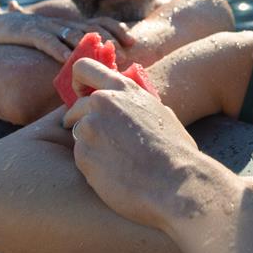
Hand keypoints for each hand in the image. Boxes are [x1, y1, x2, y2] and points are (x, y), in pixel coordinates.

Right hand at [0, 12, 135, 61]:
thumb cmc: (29, 36)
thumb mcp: (53, 39)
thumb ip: (71, 47)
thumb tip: (93, 65)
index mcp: (69, 24)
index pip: (99, 22)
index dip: (116, 29)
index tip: (132, 41)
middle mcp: (62, 23)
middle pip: (91, 27)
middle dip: (110, 38)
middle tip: (125, 52)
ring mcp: (47, 26)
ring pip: (72, 33)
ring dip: (89, 46)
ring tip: (102, 57)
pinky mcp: (30, 32)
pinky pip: (46, 41)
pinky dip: (58, 49)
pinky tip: (67, 59)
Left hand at [63, 58, 234, 233]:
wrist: (177, 184)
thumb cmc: (177, 152)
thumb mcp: (161, 114)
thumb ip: (138, 105)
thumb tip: (132, 106)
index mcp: (124, 89)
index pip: (84, 68)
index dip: (78, 83)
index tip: (79, 96)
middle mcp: (102, 103)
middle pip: (75, 108)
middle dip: (79, 122)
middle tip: (97, 141)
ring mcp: (90, 128)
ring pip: (78, 135)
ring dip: (91, 147)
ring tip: (117, 164)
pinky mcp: (83, 155)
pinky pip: (81, 159)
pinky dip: (93, 168)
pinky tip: (115, 176)